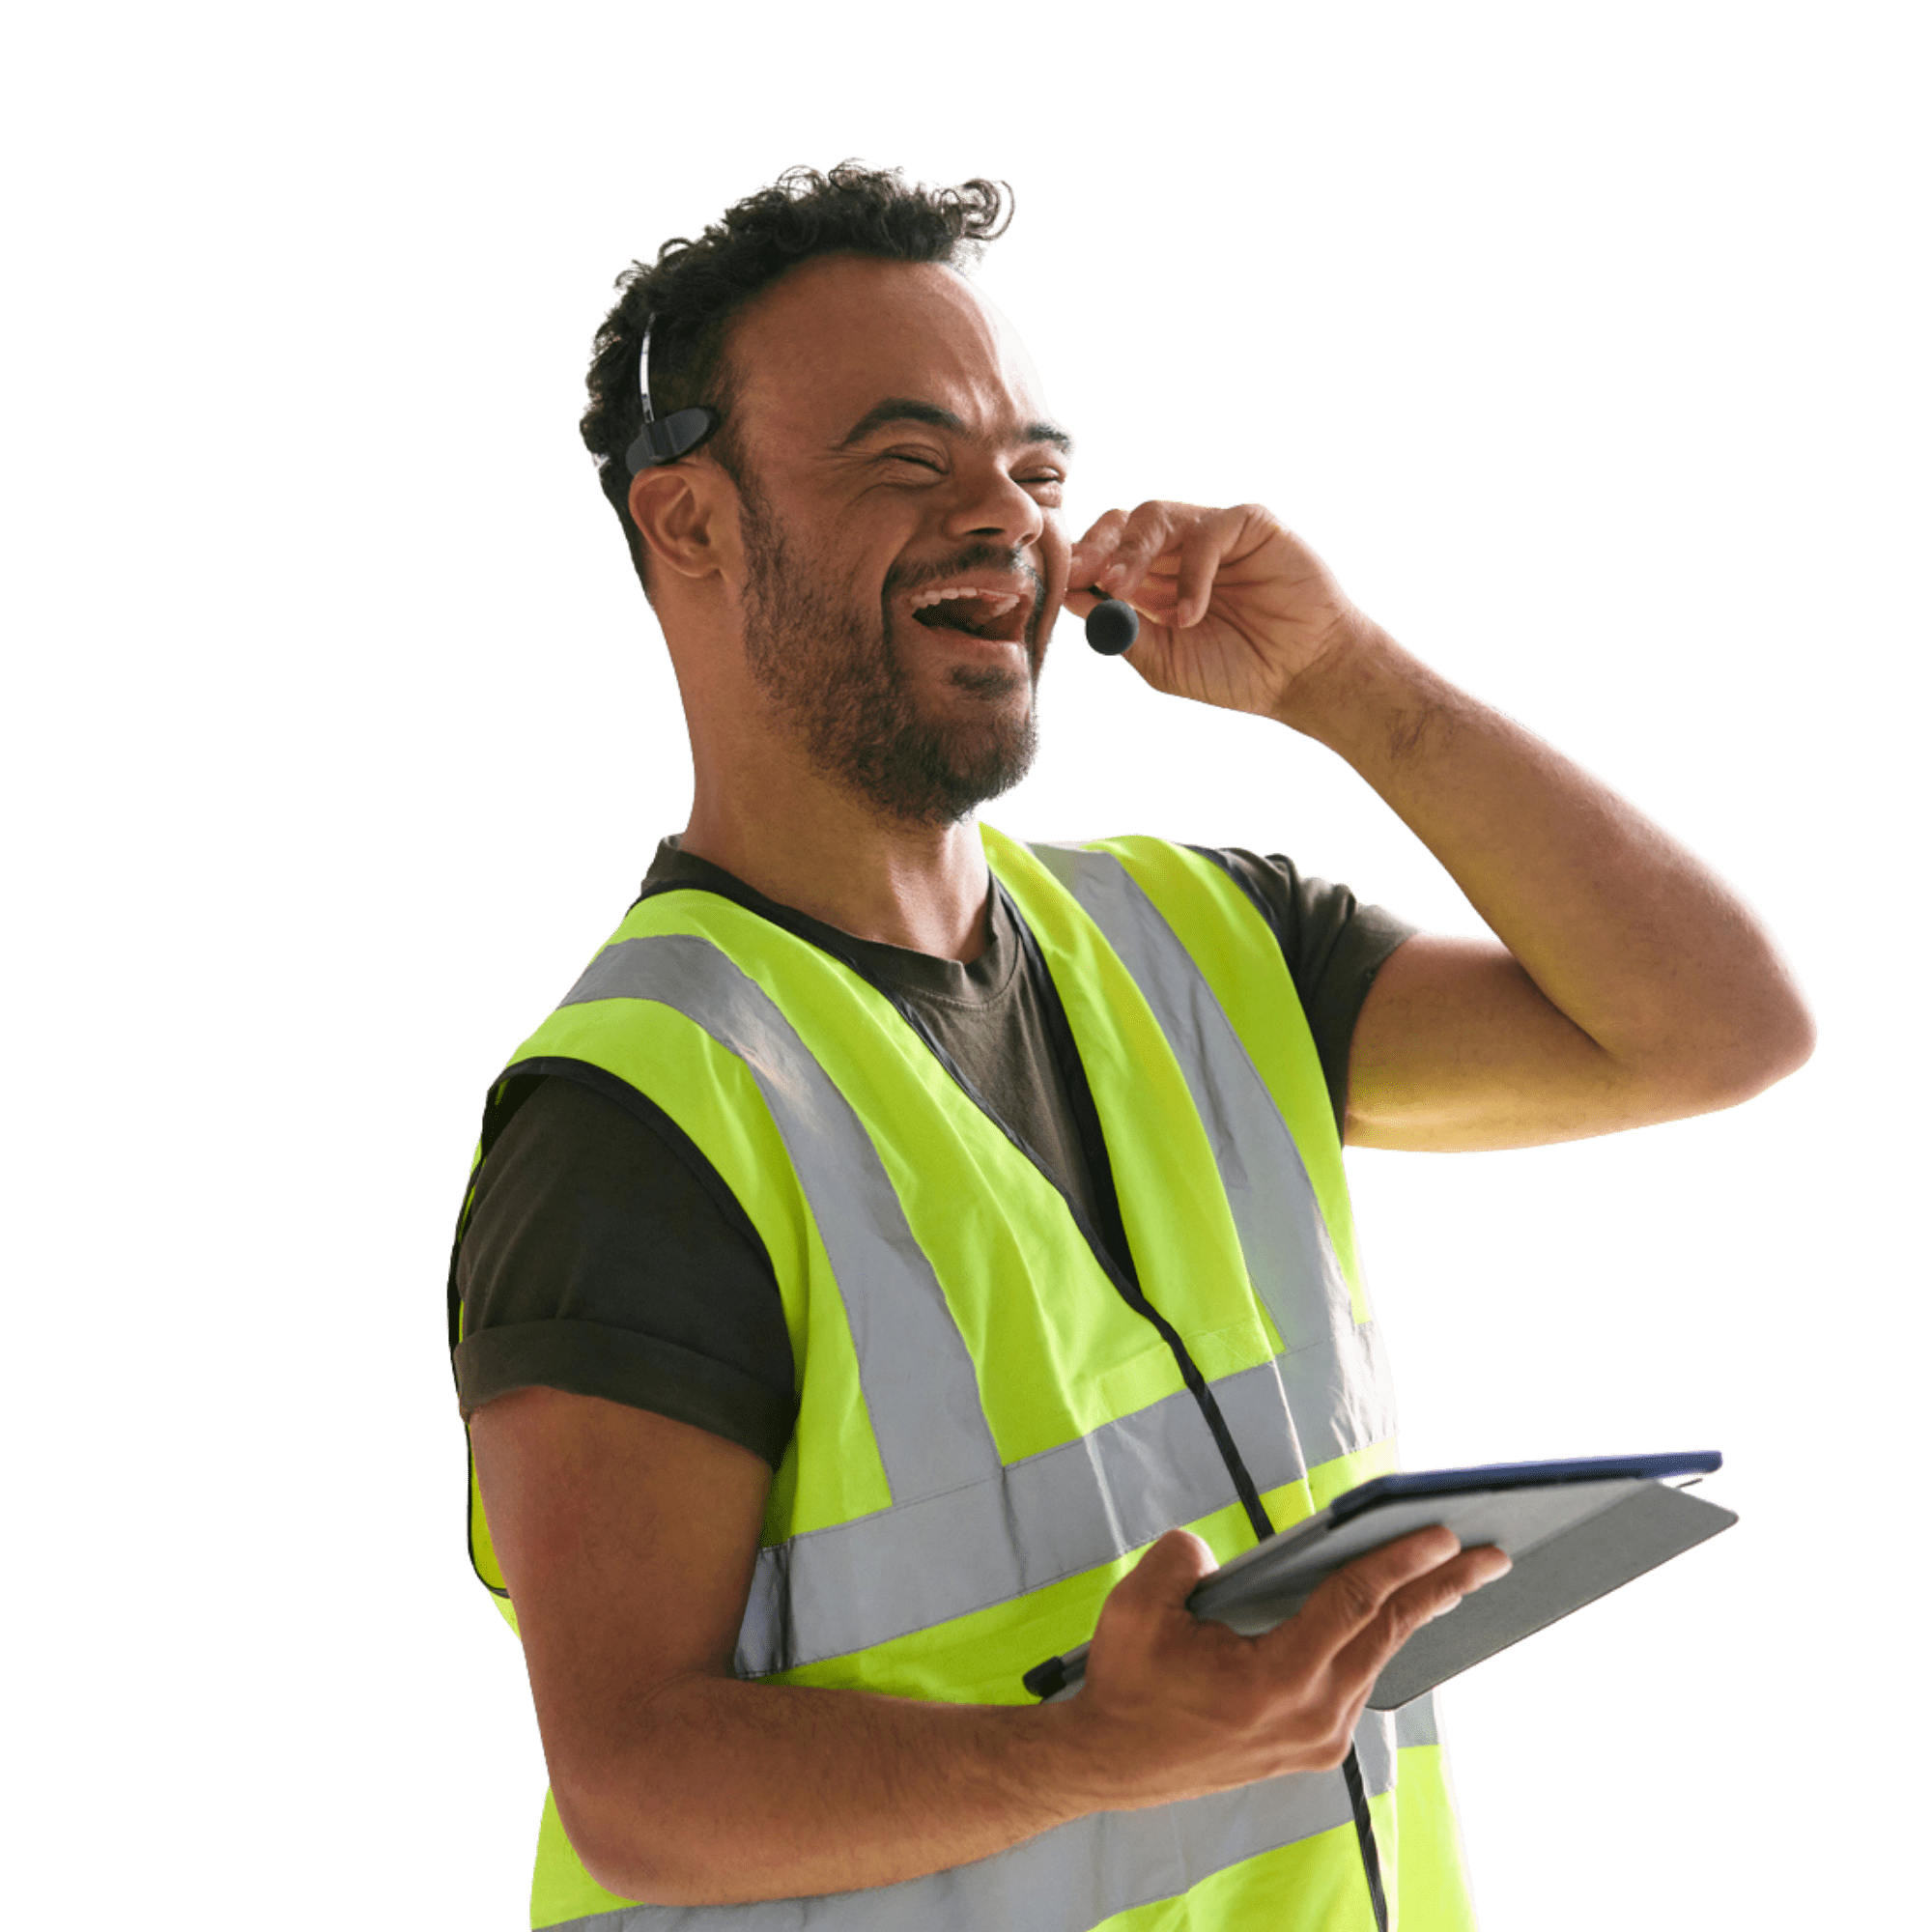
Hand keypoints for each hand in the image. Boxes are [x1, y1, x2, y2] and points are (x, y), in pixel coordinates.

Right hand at [1060, 1524, 1510, 1808]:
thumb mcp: (1136, 1606)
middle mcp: (1310, 1716)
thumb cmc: (1126, 1684)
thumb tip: (1213, 1551)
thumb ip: (1181, 1559)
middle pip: (1388, 1633)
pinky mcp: (1312, 1745)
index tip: (1443, 1531)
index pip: (1354, 1603)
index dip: (1400, 1560)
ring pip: (1378, 1657)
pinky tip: (1397, 1614)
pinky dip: (1381, 1639)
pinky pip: (1358, 1678)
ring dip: (1416, 1611)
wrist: (1111, 1761)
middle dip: (1442, 1586)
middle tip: (1491, 1551)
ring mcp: (1316, 1737)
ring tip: (1456, 1575)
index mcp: (1275, 1680)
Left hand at [1070, 499, 1368, 724]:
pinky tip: (1191, 613)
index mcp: (1150, 584)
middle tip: (1085, 573)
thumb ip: (1124, 632)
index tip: (1063, 583)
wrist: (1303, 675)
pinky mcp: (1248, 525)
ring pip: (1156, 516)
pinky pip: (1208, 530)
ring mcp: (1210, 536)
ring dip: (1134, 552)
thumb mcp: (1166, 663)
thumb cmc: (1237, 673)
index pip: (1102, 556)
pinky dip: (1192, 571)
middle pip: (1122, 524)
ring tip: (1124, 589)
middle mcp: (1175, 553)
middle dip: (1097, 546)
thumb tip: (1074, 599)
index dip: (1080, 565)